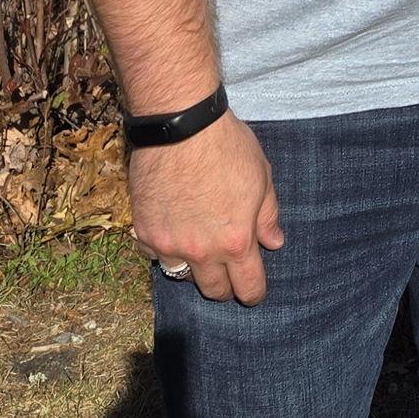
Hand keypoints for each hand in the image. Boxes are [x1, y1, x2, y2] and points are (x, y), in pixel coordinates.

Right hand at [129, 112, 283, 303]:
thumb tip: (274, 243)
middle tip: (227, 270)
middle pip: (214, 290)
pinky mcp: (144, 232)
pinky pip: (155, 255)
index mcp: (236, 240)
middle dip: (225, 285)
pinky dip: (165, 248)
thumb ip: (267, 215)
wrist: (181, 125)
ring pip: (182, 276)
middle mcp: (201, 251)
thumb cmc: (227, 145)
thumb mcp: (261, 175)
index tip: (253, 290)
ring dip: (193, 268)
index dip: (254, 293)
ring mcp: (169, 244)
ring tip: (199, 248)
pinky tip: (173, 229)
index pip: (248, 287)